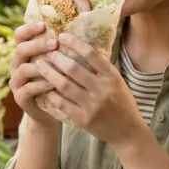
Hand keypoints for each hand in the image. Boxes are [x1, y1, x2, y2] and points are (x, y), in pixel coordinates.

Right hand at [9, 22, 59, 128]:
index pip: (19, 35)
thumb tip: (73, 30)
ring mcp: (16, 81)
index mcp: (24, 53)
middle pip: (20, 49)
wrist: (50, 111)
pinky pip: (28, 89)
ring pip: (23, 69)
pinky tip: (54, 83)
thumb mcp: (56, 62)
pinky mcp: (20, 97)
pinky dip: (41, 85)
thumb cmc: (57, 81)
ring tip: (57, 64)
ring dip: (41, 66)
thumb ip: (59, 48)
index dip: (29, 28)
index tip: (44, 24)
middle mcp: (16, 64)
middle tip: (55, 43)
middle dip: (38, 45)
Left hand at [36, 32, 146, 148]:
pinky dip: (52, 93)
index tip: (62, 36)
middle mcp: (103, 90)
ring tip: (40, 65)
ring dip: (49, 73)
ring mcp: (92, 106)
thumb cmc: (122, 103)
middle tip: (46, 52)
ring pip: (64, 85)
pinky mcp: (83, 119)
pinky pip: (62, 103)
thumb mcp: (117, 82)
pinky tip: (45, 87)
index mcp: (112, 77)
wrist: (128, 132)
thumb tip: (79, 48)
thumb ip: (101, 69)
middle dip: (56, 58)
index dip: (74, 43)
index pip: (91, 54)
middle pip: (74, 69)